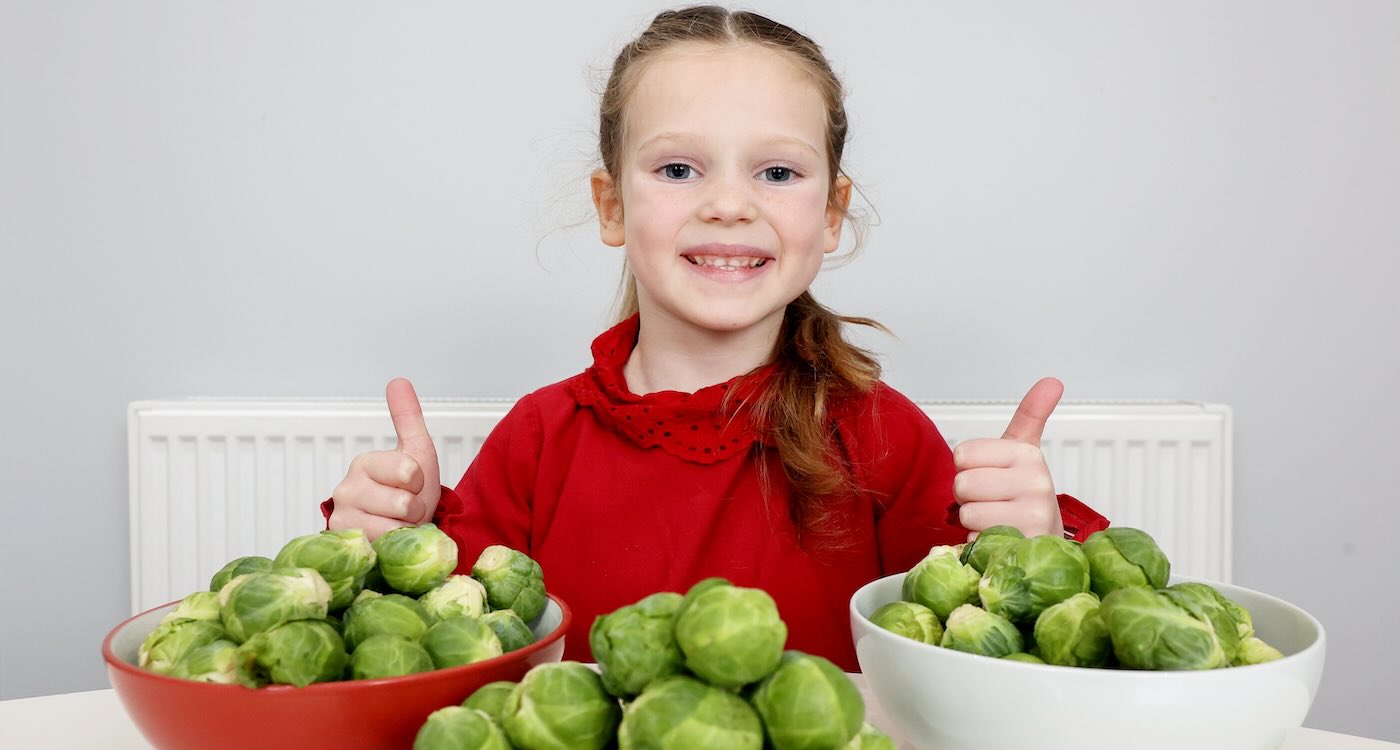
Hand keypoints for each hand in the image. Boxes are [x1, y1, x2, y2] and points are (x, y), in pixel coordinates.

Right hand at [329, 378, 442, 538]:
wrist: (399, 527)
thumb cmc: (409, 489)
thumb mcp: (416, 451)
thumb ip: (408, 418)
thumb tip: (398, 380)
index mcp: (365, 463)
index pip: (409, 471)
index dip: (421, 482)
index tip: (412, 483)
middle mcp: (346, 489)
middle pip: (403, 503)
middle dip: (415, 509)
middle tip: (406, 508)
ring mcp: (343, 519)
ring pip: (394, 527)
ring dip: (406, 528)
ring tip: (397, 522)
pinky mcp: (346, 546)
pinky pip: (384, 545)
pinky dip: (394, 543)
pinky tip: (387, 536)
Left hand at [952, 377, 1064, 539]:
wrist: (1045, 540)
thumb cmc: (1024, 495)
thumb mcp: (1024, 451)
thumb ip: (1031, 415)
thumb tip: (1052, 381)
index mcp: (1028, 454)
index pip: (962, 455)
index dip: (967, 469)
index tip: (989, 476)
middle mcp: (1036, 482)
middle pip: (962, 484)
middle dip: (969, 497)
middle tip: (992, 502)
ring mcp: (1033, 515)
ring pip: (967, 513)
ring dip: (974, 522)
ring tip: (997, 519)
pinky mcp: (1024, 544)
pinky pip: (976, 541)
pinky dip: (980, 544)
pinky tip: (1000, 539)